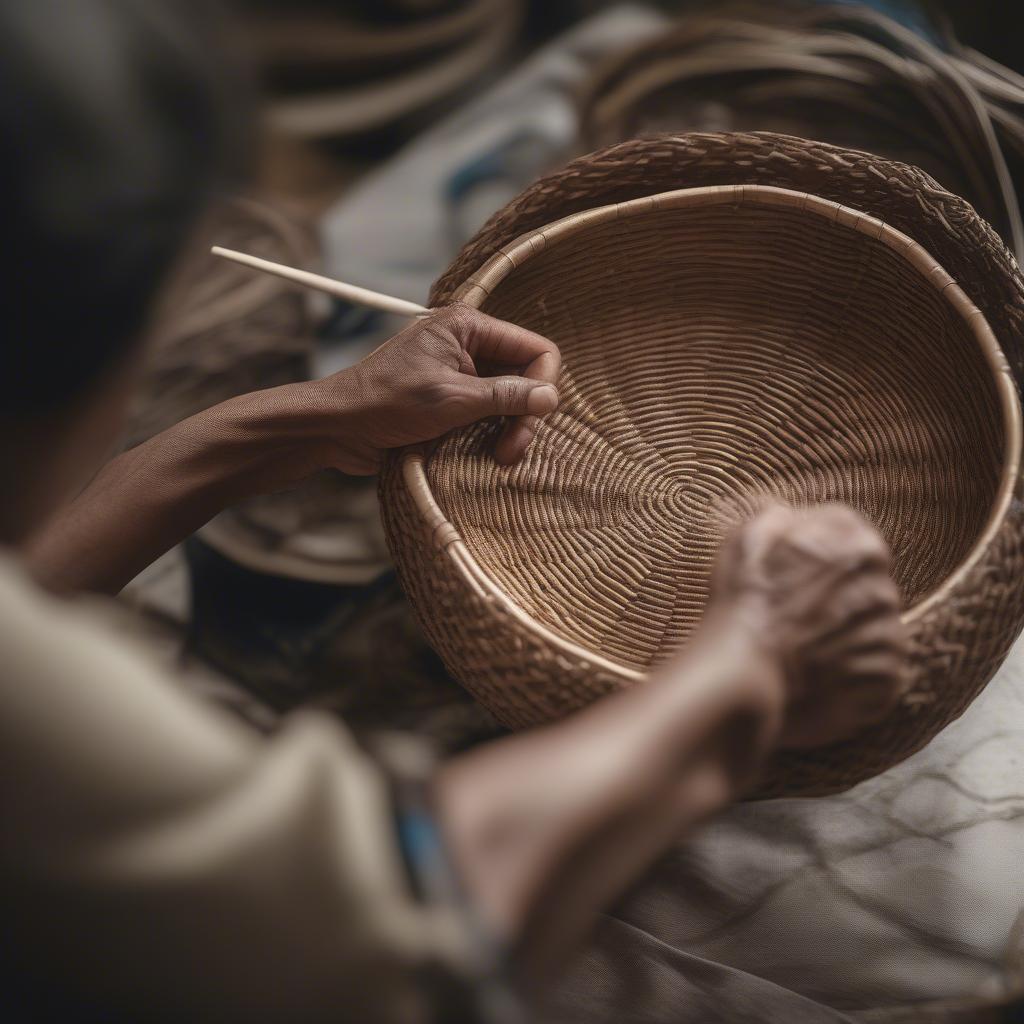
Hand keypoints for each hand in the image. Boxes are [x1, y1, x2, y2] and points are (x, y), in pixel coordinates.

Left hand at [311, 303, 560, 473]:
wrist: (337, 426)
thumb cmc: (385, 402)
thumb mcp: (451, 399)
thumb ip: (505, 397)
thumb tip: (551, 397)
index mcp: (468, 327)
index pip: (536, 349)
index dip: (541, 385)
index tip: (529, 420)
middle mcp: (469, 344)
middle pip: (526, 377)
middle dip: (524, 416)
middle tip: (510, 451)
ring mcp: (461, 373)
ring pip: (511, 401)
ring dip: (510, 431)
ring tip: (499, 457)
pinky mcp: (452, 400)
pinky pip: (490, 415)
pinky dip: (494, 435)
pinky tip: (487, 455)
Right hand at [709, 502, 906, 747]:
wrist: (742, 670)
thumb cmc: (743, 602)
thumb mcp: (748, 538)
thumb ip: (781, 517)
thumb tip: (792, 515)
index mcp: (857, 545)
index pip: (852, 536)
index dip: (822, 555)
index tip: (800, 575)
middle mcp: (884, 586)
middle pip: (867, 585)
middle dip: (840, 598)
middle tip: (801, 617)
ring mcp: (890, 634)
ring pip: (874, 628)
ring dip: (848, 637)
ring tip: (808, 650)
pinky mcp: (889, 676)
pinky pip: (877, 669)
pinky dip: (853, 674)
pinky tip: (820, 674)